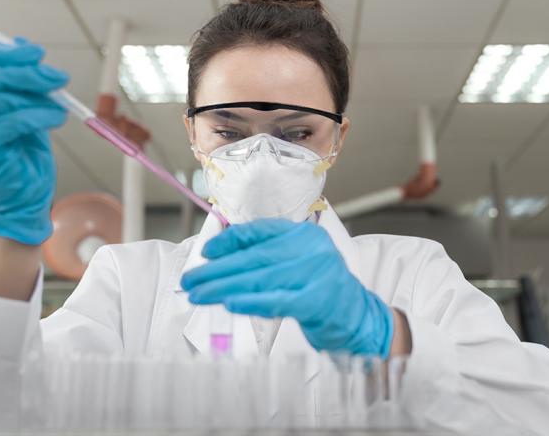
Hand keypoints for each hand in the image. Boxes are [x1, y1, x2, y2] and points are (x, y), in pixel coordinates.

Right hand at [0, 37, 68, 244]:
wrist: (22, 191)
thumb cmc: (19, 146)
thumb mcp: (18, 103)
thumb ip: (16, 76)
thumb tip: (25, 45)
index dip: (1, 52)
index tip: (36, 53)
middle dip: (26, 73)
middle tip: (58, 76)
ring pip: (0, 99)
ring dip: (37, 97)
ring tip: (60, 103)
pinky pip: (11, 122)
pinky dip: (39, 115)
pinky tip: (56, 117)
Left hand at [182, 219, 394, 356]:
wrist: (359, 317)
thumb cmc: (320, 290)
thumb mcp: (297, 264)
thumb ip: (266, 257)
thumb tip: (219, 258)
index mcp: (304, 234)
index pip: (260, 231)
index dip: (229, 241)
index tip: (206, 253)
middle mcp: (312, 249)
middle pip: (254, 257)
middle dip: (217, 269)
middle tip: (189, 280)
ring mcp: (316, 273)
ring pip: (260, 278)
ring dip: (223, 287)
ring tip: (198, 294)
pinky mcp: (317, 301)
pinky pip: (276, 300)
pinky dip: (249, 302)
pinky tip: (228, 303)